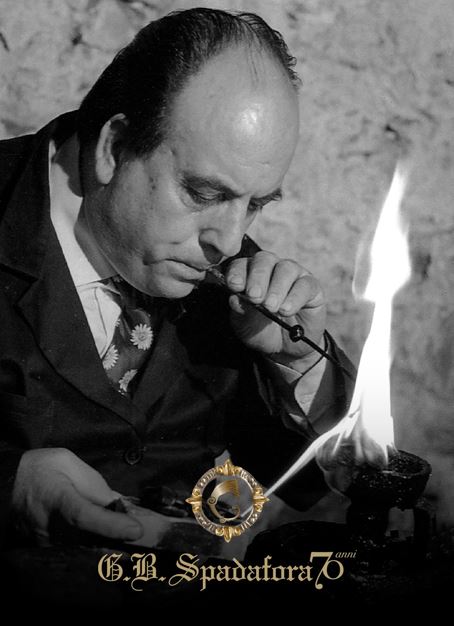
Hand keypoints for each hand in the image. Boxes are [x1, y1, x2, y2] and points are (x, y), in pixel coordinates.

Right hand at [11, 448, 143, 544]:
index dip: (111, 525)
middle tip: (137, 534)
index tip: (136, 529)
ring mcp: (43, 542)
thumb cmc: (40, 469)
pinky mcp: (43, 551)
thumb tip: (118, 504)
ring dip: (106, 545)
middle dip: (117, 540)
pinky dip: (91, 547)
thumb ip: (94, 484)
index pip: (84, 516)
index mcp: (57, 498)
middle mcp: (48, 526)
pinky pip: (73, 552)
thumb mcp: (68, 462)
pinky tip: (104, 539)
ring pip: (83, 551)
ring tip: (124, 536)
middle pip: (88, 541)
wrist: (7, 483)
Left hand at [225, 251, 325, 368]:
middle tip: (254, 297)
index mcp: (249, 273)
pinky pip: (305, 285)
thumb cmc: (261, 331)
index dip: (236, 273)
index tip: (234, 286)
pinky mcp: (311, 286)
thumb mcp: (246, 325)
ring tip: (271, 307)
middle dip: (257, 278)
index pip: (240, 264)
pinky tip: (286, 311)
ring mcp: (293, 274)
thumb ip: (241, 311)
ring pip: (285, 269)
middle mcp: (271, 268)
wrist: (285, 348)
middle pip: (264, 260)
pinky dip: (295, 297)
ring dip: (276, 288)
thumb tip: (234, 299)